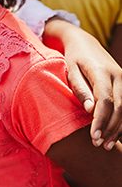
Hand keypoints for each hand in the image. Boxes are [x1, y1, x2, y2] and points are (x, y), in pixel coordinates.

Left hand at [43, 19, 121, 148]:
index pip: (105, 100)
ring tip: (105, 144)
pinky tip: (114, 134)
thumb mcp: (70, 69)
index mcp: (102, 71)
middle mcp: (118, 75)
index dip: (101, 120)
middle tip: (98, 143)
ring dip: (118, 128)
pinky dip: (121, 121)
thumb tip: (89, 110)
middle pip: (119, 107)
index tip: (93, 136)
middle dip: (110, 128)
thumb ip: (80, 89)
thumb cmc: (73, 57)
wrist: (84, 42)